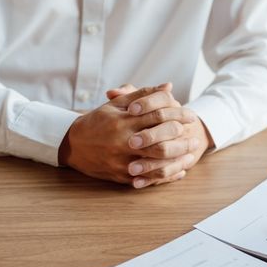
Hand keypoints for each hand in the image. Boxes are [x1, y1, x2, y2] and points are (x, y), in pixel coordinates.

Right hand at [59, 84, 196, 186]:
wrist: (72, 145)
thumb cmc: (97, 122)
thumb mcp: (117, 105)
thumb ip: (143, 95)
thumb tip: (168, 86)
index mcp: (123, 122)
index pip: (158, 117)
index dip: (178, 115)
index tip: (191, 116)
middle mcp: (123, 142)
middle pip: (160, 142)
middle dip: (181, 139)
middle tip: (194, 137)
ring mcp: (122, 162)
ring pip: (157, 163)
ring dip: (178, 159)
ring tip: (191, 153)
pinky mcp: (122, 177)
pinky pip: (149, 179)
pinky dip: (167, 176)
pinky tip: (180, 170)